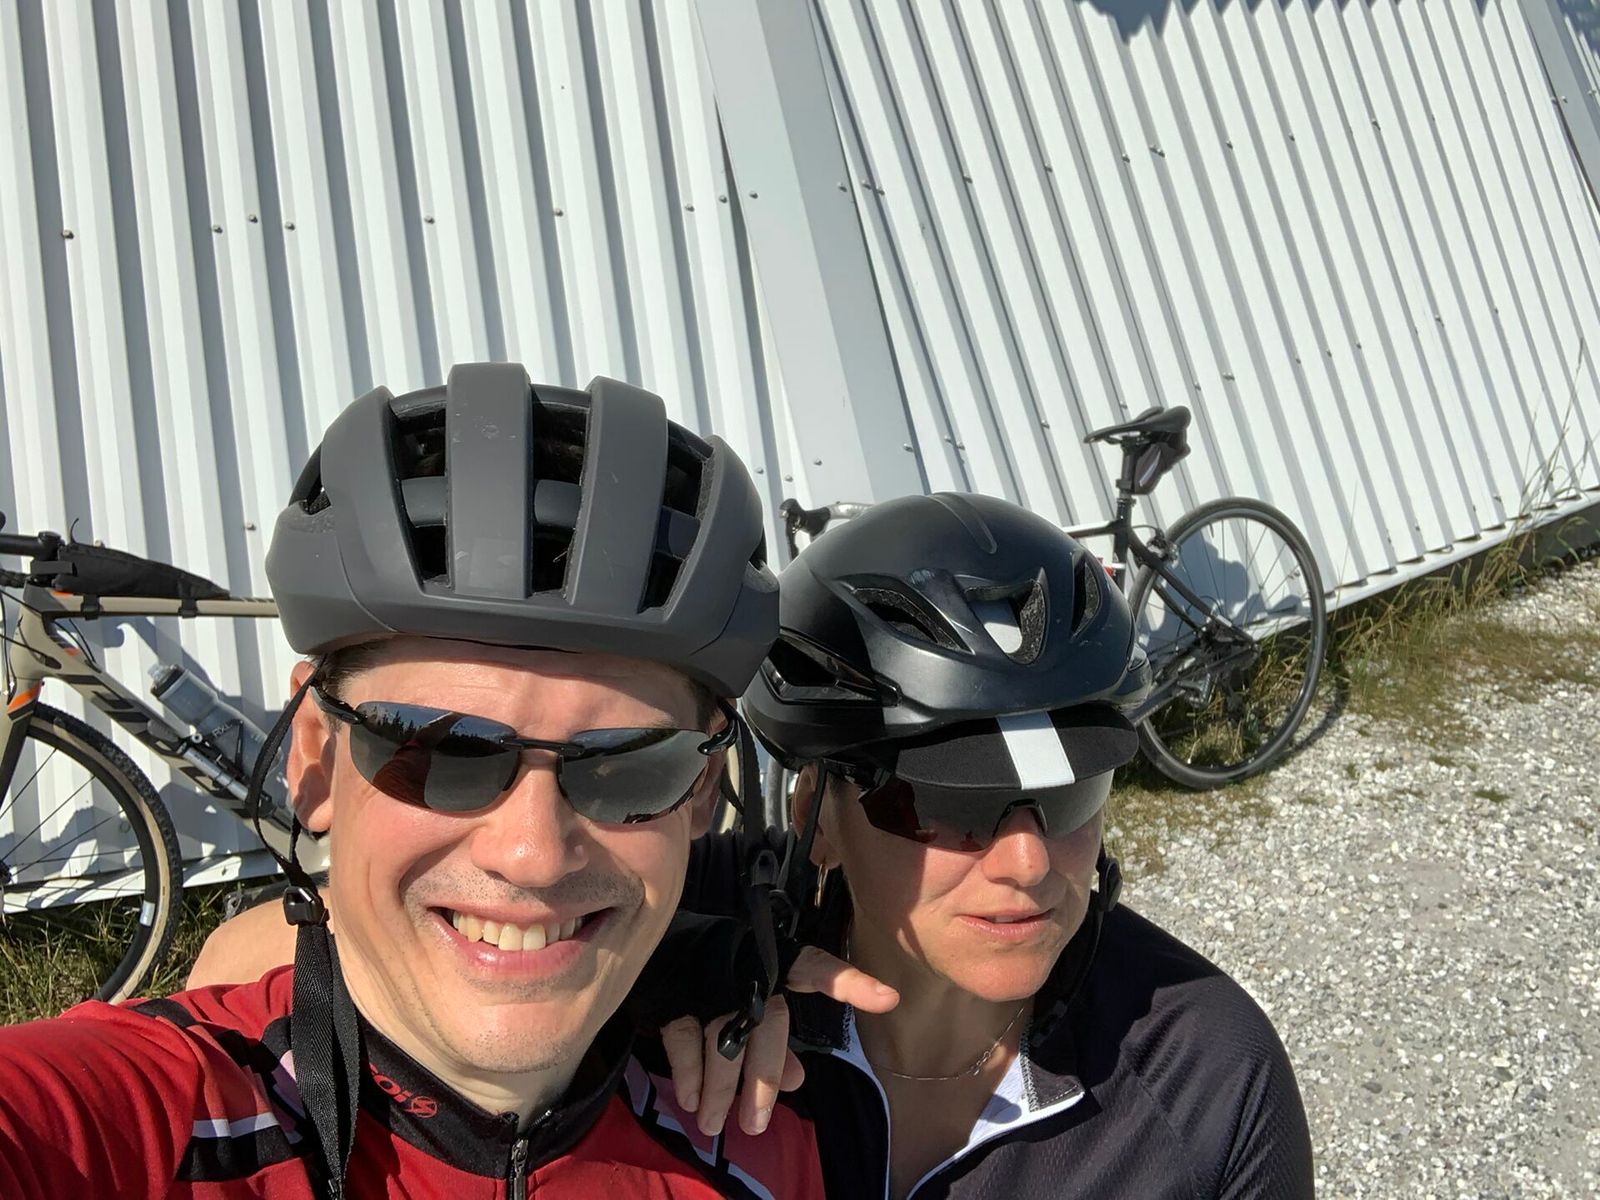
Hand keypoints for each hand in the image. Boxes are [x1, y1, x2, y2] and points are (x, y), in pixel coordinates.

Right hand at [659, 947, 897, 1136]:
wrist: (664, 942)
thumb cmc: (725, 976)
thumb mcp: (757, 1005)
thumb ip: (779, 1045)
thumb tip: (797, 1085)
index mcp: (779, 964)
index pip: (820, 969)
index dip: (852, 984)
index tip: (888, 1000)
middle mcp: (750, 971)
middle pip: (768, 1026)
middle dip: (763, 1078)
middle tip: (756, 1124)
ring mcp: (711, 983)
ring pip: (723, 1039)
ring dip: (720, 1088)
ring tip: (715, 1125)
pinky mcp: (677, 995)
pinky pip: (684, 1036)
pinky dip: (688, 1071)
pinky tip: (691, 1099)